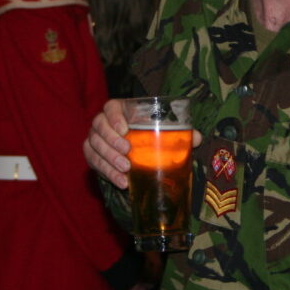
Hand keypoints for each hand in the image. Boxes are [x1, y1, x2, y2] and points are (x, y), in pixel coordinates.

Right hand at [83, 99, 204, 189]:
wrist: (137, 150)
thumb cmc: (151, 134)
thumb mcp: (165, 131)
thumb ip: (180, 132)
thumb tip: (197, 137)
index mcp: (120, 109)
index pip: (110, 107)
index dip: (114, 117)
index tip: (125, 130)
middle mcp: (103, 122)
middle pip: (99, 127)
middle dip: (111, 142)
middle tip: (128, 154)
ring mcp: (95, 138)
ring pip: (93, 145)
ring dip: (108, 159)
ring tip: (125, 170)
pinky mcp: (93, 154)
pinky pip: (93, 161)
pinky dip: (105, 172)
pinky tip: (121, 181)